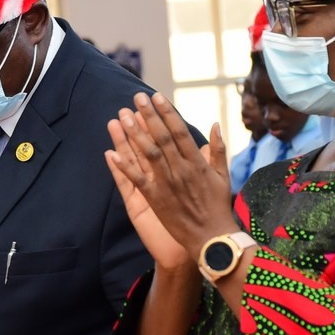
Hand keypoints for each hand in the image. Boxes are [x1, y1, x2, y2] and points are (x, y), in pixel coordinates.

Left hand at [106, 92, 236, 257]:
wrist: (211, 238)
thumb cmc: (218, 206)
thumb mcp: (223, 175)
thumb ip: (217, 149)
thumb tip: (214, 123)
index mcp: (197, 162)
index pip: (179, 131)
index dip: (167, 112)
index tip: (157, 97)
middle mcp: (181, 169)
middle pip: (161, 137)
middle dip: (148, 116)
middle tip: (136, 97)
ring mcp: (167, 184)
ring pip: (148, 154)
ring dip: (134, 134)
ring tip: (123, 116)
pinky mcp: (155, 199)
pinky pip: (137, 180)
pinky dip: (125, 167)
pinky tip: (112, 153)